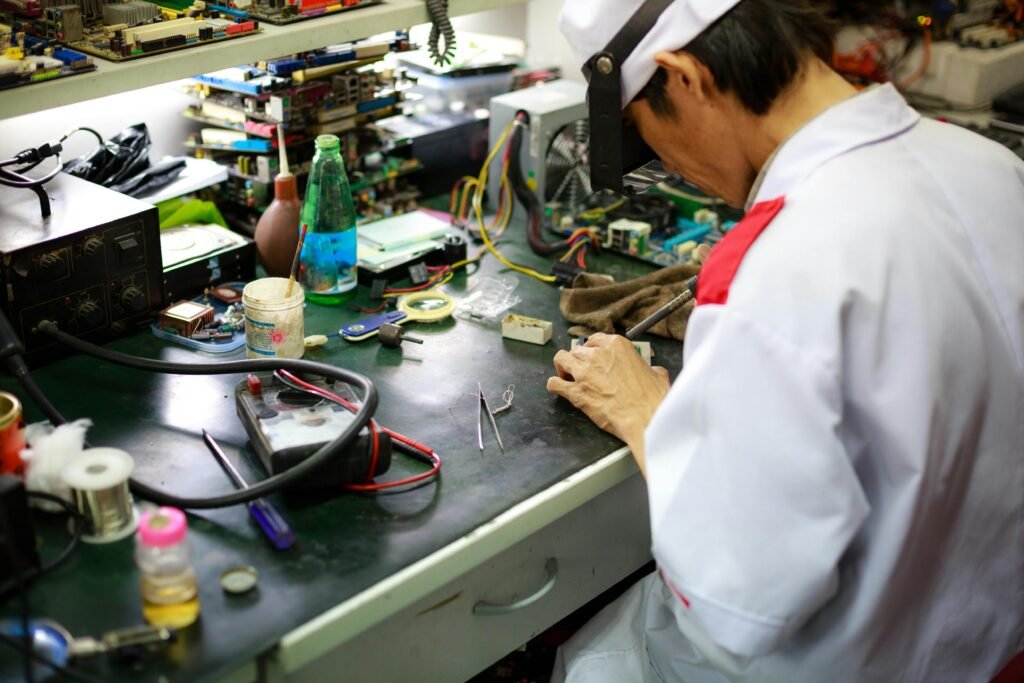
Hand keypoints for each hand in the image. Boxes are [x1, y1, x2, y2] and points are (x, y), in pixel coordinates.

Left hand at [547, 334, 670, 473]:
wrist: (646, 419)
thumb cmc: (653, 398)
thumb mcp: (657, 375)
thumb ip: (648, 368)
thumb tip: (652, 372)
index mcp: (616, 345)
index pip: (595, 339)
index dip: (592, 349)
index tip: (594, 358)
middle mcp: (596, 355)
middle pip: (578, 350)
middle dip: (579, 361)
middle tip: (584, 373)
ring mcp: (583, 372)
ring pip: (561, 359)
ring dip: (563, 368)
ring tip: (569, 378)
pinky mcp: (576, 392)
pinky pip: (554, 383)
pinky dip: (555, 385)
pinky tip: (561, 390)